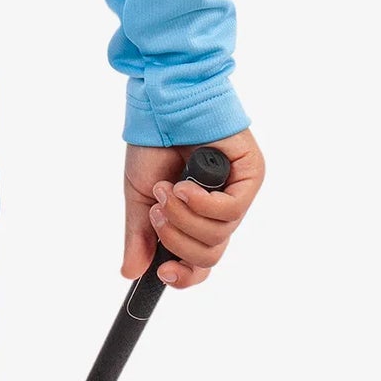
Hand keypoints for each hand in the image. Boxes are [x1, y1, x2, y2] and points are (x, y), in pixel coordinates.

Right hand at [122, 125, 263, 288]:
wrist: (161, 104)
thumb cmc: (152, 143)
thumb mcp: (138, 194)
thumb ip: (138, 235)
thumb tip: (130, 273)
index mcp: (196, 217)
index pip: (199, 262)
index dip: (184, 275)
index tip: (161, 273)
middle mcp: (221, 210)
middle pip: (208, 256)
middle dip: (176, 239)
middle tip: (157, 211)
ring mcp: (238, 194)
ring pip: (218, 237)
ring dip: (184, 217)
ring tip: (167, 188)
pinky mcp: (250, 177)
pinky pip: (230, 212)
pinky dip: (202, 204)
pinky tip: (185, 186)